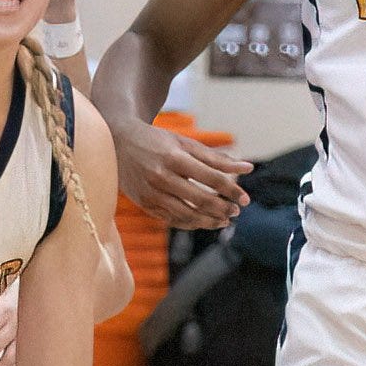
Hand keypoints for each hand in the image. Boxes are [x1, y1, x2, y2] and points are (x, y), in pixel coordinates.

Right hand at [117, 113, 248, 232]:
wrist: (117, 142)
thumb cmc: (157, 141)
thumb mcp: (186, 143)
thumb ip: (216, 158)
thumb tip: (248, 168)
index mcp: (175, 157)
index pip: (211, 178)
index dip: (232, 191)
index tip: (246, 200)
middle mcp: (162, 176)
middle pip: (201, 200)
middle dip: (223, 209)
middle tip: (236, 212)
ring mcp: (151, 192)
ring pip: (187, 215)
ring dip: (209, 221)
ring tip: (224, 221)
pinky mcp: (145, 204)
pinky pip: (172, 220)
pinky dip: (191, 223)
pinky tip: (203, 221)